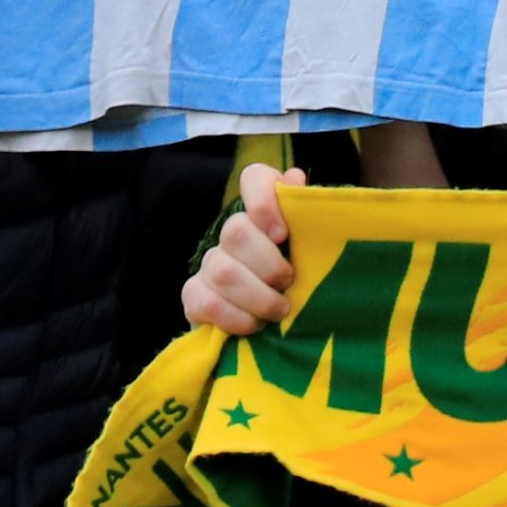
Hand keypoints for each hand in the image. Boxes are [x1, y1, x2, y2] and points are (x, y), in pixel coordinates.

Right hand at [183, 162, 304, 333]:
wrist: (272, 327)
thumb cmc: (299, 284)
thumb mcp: (312, 253)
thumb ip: (306, 218)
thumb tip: (295, 179)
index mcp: (265, 213)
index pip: (254, 178)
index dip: (264, 200)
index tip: (282, 234)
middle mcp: (232, 232)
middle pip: (236, 230)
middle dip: (269, 265)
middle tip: (289, 284)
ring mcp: (210, 263)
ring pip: (224, 271)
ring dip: (258, 297)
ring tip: (278, 310)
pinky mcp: (194, 295)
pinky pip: (207, 303)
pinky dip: (237, 318)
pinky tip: (254, 325)